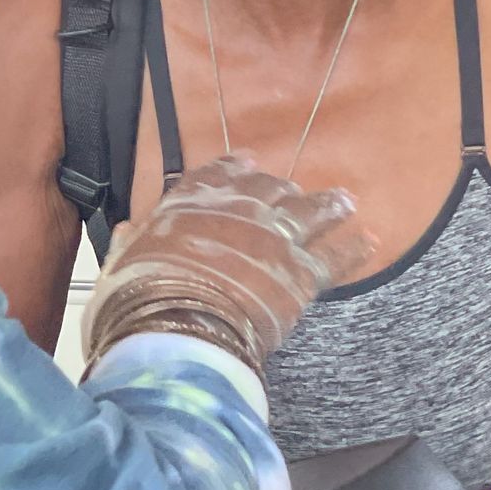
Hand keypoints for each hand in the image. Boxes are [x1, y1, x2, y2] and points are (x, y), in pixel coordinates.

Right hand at [84, 154, 375, 370]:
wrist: (175, 326)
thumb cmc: (136, 300)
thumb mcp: (120, 266)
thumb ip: (131, 245)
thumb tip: (127, 233)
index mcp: (190, 205)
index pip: (215, 176)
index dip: (233, 169)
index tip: (247, 163)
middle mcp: (237, 212)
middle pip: (267, 191)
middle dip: (282, 190)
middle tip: (295, 191)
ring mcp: (273, 239)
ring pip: (308, 213)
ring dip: (328, 206)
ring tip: (345, 202)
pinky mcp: (300, 274)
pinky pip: (335, 256)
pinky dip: (354, 247)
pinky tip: (370, 240)